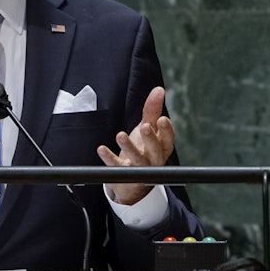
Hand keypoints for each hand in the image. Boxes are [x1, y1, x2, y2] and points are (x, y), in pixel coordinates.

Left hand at [97, 86, 174, 204]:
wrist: (133, 180)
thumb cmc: (144, 149)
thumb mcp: (148, 128)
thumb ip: (153, 110)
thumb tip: (159, 90)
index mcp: (162, 147)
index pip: (168, 139)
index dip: (166, 130)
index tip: (163, 119)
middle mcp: (154, 159)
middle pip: (154, 149)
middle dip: (150, 138)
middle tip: (145, 126)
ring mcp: (139, 169)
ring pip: (137, 159)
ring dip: (129, 147)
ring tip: (120, 135)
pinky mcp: (124, 175)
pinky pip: (117, 167)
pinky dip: (109, 158)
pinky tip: (102, 149)